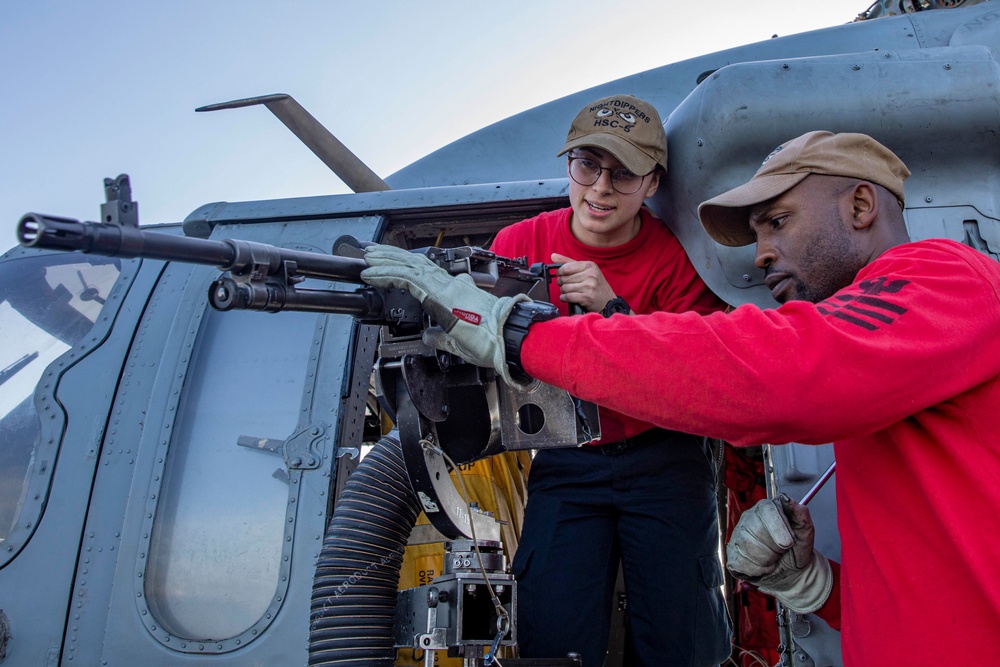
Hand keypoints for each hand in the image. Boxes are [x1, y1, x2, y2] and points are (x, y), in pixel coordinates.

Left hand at [361, 244, 528, 385]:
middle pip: (415, 263)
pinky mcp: (438, 291)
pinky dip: (387, 272)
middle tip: (372, 254)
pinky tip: (373, 273)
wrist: (507, 339)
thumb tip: (429, 336)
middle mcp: (450, 284)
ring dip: (385, 260)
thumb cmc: (493, 341)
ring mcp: (444, 285)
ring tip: (368, 257)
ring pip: (409, 265)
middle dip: (391, 257)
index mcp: (455, 293)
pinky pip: (407, 276)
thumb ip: (441, 337)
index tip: (389, 270)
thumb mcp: (458, 342)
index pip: (425, 276)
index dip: (405, 269)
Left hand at [550, 253, 619, 312]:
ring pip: (565, 288)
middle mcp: (590, 274)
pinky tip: (568, 298)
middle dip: (562, 283)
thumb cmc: (596, 286)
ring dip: (564, 292)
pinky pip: (568, 296)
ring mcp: (589, 286)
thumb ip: (569, 262)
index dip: (560, 273)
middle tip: (567, 285)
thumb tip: (553, 256)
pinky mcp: (587, 297)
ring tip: (570, 292)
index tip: (562, 276)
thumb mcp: (586, 270)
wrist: (608, 301)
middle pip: (564, 278)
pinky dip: (565, 298)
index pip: (565, 267)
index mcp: (589, 265)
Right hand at [726, 494, 832, 613]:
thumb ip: (801, 514)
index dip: (778, 528)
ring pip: (748, 548)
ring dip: (767, 560)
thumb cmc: (797, 550)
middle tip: (782, 551)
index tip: (789, 542)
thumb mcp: (805, 533)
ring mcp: (737, 535)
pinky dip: (757, 569)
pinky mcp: (732, 553)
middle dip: (775, 548)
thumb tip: (787, 499)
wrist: (792, 572)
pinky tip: (763, 565)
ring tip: (773, 558)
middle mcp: (748, 518)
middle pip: (756, 531)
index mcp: (766, 508)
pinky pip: (741, 562)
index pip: (766, 510)